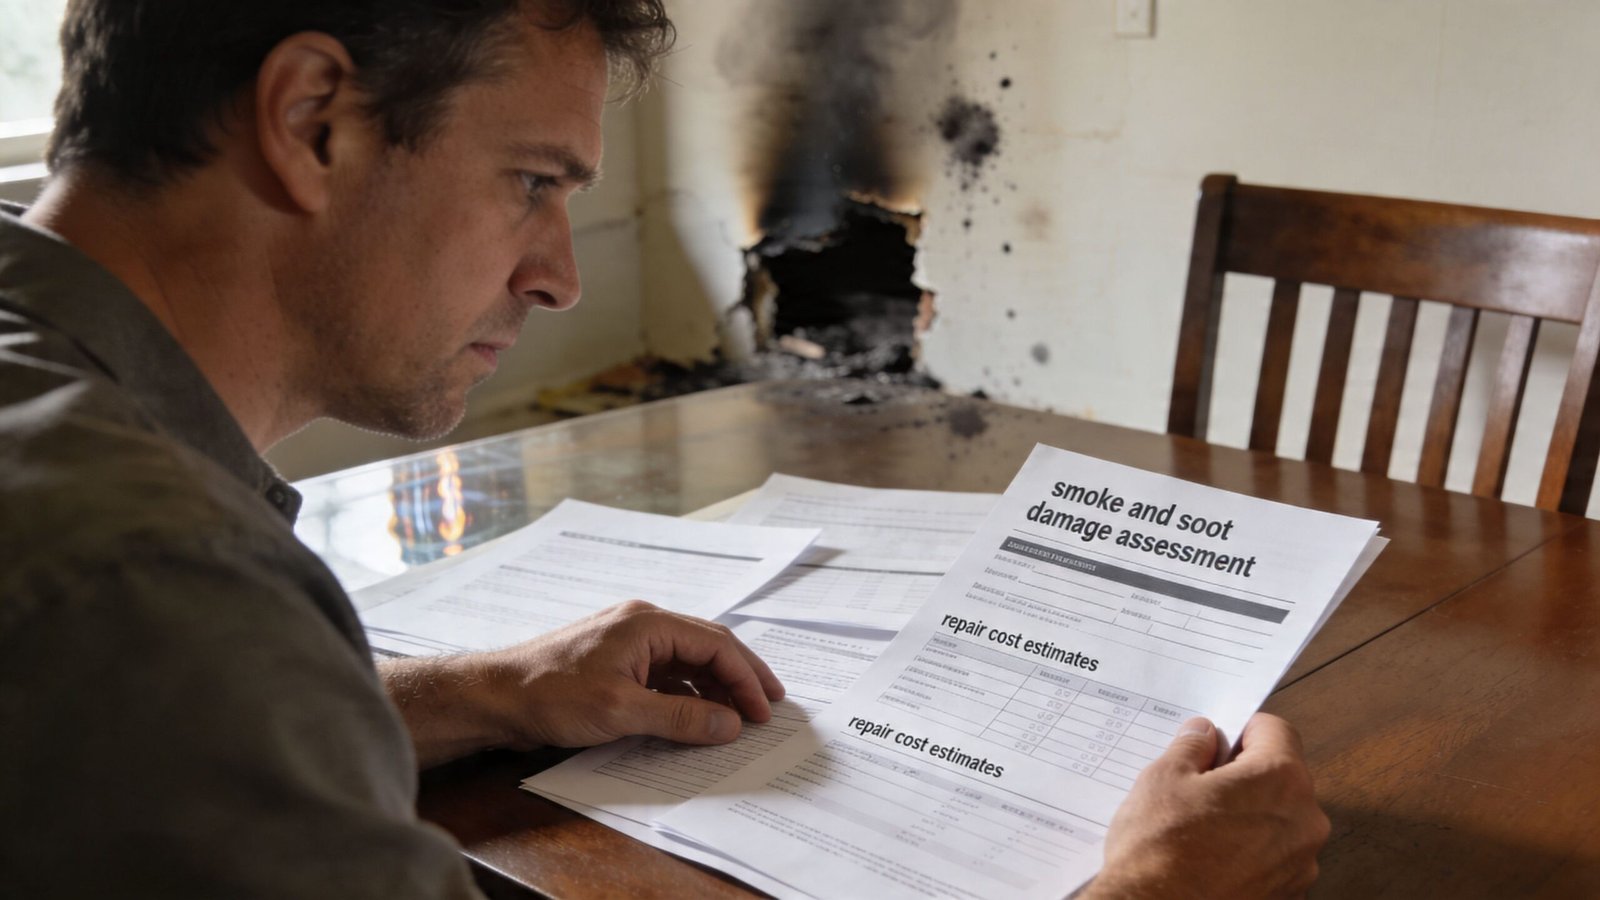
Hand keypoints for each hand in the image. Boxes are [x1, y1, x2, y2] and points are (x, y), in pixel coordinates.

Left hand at [381, 601, 784, 767]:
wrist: (495, 697)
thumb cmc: (550, 695)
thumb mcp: (622, 711)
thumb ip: (681, 718)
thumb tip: (731, 724)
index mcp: (648, 623)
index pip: (716, 645)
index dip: (746, 678)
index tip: (764, 711)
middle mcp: (643, 626)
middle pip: (707, 648)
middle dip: (740, 678)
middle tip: (768, 708)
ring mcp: (628, 644)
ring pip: (687, 663)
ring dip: (714, 689)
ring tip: (738, 718)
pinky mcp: (615, 665)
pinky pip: (665, 676)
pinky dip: (687, 696)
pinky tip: (697, 718)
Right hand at [1080, 714, 1328, 899]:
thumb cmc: (1160, 847)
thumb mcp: (1164, 778)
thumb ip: (1193, 747)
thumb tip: (1205, 734)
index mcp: (1280, 780)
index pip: (1276, 731)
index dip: (1243, 729)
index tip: (1217, 742)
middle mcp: (1305, 821)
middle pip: (1282, 777)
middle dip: (1246, 774)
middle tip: (1201, 785)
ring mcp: (1301, 864)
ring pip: (1279, 819)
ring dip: (1251, 814)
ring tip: (1203, 827)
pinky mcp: (1287, 895)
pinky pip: (1274, 856)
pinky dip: (1251, 850)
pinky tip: (1212, 857)